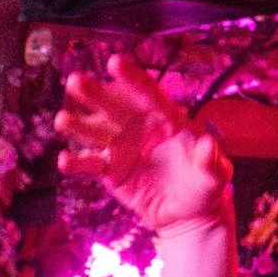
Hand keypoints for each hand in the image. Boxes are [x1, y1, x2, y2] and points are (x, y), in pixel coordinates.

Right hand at [57, 57, 231, 237]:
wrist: (188, 213)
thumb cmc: (204, 185)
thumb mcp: (215, 174)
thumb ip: (210, 160)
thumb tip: (207, 145)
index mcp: (165, 119)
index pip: (148, 94)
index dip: (131, 79)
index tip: (115, 63)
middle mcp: (139, 128)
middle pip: (115, 108)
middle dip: (95, 94)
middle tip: (75, 81)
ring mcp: (122, 148)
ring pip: (97, 132)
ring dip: (79, 125)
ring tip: (62, 120)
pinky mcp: (110, 171)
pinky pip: (91, 164)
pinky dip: (77, 162)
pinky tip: (65, 160)